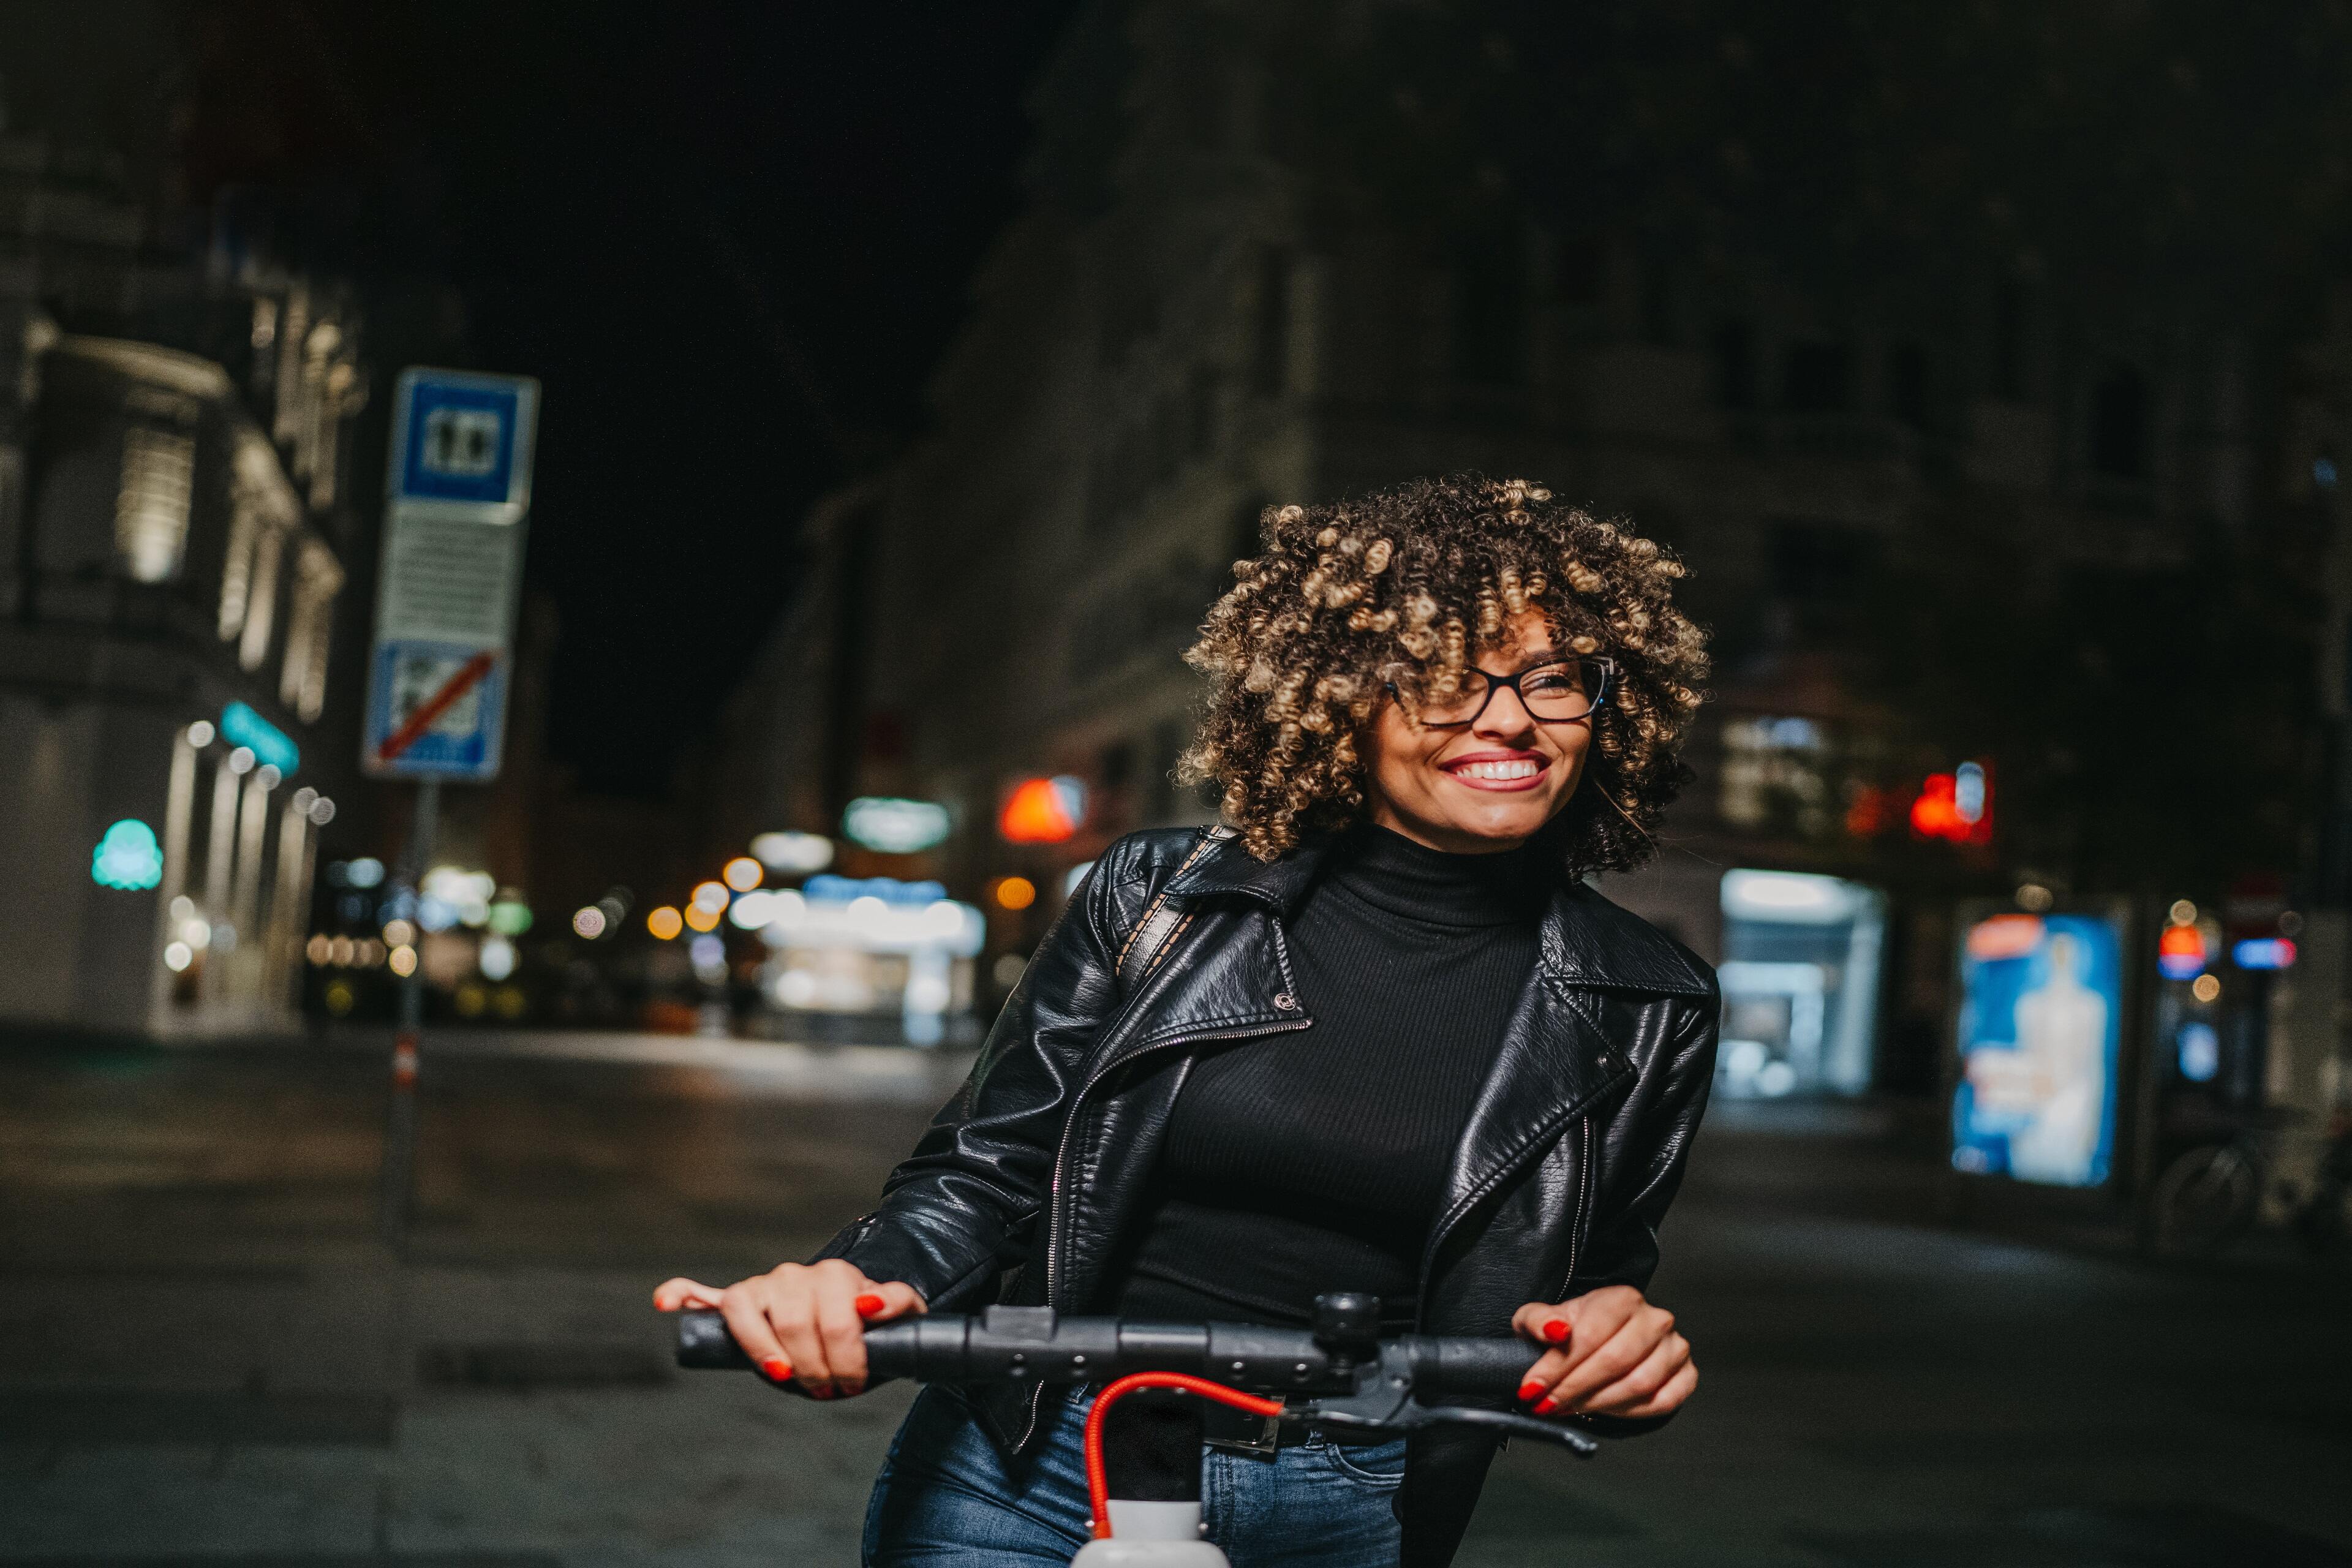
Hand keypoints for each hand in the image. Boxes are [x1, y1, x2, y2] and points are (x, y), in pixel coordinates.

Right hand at [653, 1260, 924, 1398]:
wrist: (852, 1317)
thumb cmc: (873, 1324)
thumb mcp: (901, 1314)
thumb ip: (898, 1302)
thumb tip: (869, 1304)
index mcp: (834, 1274)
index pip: (836, 1318)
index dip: (845, 1358)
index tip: (851, 1383)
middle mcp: (794, 1275)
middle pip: (794, 1321)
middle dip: (813, 1364)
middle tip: (827, 1388)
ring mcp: (763, 1287)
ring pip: (747, 1310)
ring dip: (765, 1350)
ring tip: (785, 1374)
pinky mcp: (737, 1302)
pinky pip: (701, 1292)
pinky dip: (681, 1293)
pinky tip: (667, 1302)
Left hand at [1510, 1285, 1694, 1419]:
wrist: (1602, 1341)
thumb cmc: (1573, 1330)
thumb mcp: (1542, 1319)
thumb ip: (1538, 1321)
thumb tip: (1555, 1330)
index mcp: (1622, 1298)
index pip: (1590, 1335)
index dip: (1558, 1366)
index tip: (1534, 1387)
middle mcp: (1655, 1319)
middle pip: (1615, 1361)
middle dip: (1575, 1388)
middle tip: (1548, 1403)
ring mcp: (1675, 1347)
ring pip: (1639, 1384)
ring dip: (1599, 1403)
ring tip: (1571, 1407)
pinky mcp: (1686, 1375)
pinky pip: (1661, 1402)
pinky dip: (1628, 1412)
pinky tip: (1603, 1410)